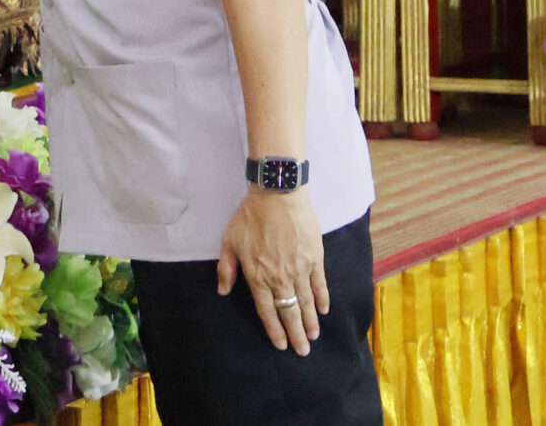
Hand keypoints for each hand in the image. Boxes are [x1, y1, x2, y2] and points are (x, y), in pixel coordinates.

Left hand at [216, 188, 327, 354]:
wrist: (278, 194)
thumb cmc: (250, 216)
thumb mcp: (229, 241)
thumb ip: (226, 268)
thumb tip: (221, 291)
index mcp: (258, 276)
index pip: (267, 311)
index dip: (274, 330)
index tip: (281, 345)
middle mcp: (280, 278)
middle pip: (290, 312)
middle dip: (296, 334)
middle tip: (303, 352)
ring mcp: (300, 269)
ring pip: (306, 302)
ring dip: (310, 322)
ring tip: (313, 337)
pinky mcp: (315, 258)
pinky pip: (320, 284)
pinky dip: (322, 299)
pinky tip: (323, 311)